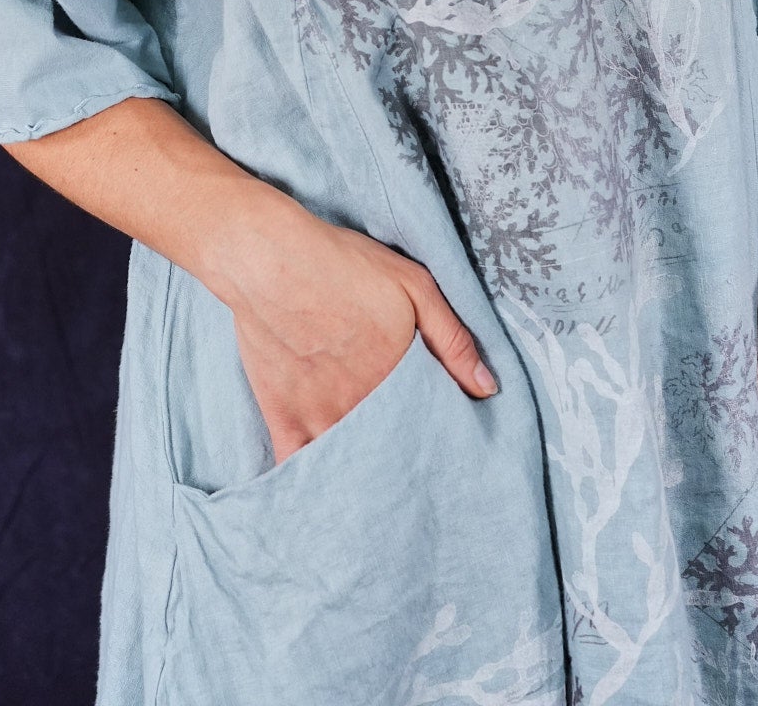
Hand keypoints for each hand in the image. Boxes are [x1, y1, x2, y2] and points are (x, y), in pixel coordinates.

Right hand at [208, 184, 499, 466]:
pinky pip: (297, 469)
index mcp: (399, 379)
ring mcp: (320, 417)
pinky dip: (311, 486)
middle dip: (406, 464)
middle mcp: (362, 406)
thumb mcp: (414, 284)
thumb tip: (487, 389)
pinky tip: (323, 498)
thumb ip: (453, 339)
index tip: (448, 447)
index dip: (440, 437)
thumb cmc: (343, 264)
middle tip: (416, 471)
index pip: (430, 427)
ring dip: (366, 479)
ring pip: (352, 466)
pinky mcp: (283, 417)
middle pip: (393, 452)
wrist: (270, 259)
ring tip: (380, 493)